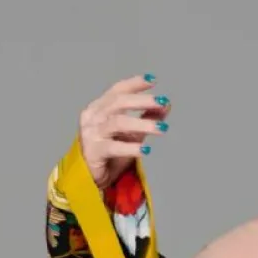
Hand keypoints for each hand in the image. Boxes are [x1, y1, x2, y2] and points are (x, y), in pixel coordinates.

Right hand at [78, 74, 170, 188]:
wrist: (91, 176)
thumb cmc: (111, 152)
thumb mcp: (133, 132)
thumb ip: (147, 117)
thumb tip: (166, 104)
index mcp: (100, 108)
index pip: (117, 90)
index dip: (135, 83)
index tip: (153, 80)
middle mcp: (93, 117)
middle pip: (118, 102)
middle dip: (142, 100)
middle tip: (163, 101)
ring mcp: (91, 134)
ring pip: (118, 123)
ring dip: (142, 124)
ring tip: (162, 128)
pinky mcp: (93, 152)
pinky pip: (114, 147)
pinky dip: (131, 148)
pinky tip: (146, 150)